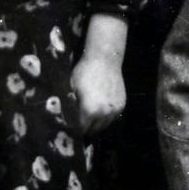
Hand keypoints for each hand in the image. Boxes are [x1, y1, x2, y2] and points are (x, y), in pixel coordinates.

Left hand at [72, 12, 127, 133]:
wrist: (104, 59)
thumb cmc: (84, 72)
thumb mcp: (72, 89)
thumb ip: (71, 106)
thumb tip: (66, 118)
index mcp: (89, 111)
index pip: (81, 129)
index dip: (76, 130)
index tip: (72, 128)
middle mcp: (103, 114)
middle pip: (94, 130)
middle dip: (87, 128)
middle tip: (81, 122)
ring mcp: (114, 110)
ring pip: (105, 125)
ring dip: (98, 123)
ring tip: (91, 117)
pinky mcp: (122, 105)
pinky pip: (113, 117)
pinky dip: (107, 116)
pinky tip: (101, 108)